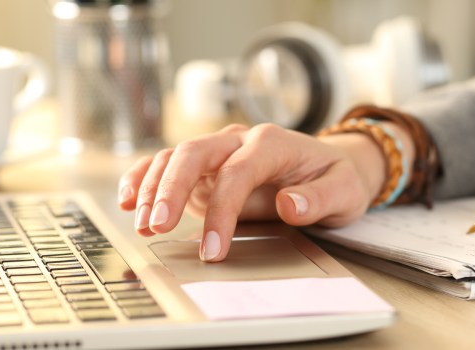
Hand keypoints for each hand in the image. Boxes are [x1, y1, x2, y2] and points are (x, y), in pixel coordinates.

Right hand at [117, 123, 388, 261]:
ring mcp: (219, 152)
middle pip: (195, 153)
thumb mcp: (344, 191)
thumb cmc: (337, 179)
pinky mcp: (206, 168)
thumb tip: (288, 205)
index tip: (213, 247)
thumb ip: (318, 198)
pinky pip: (169, 165)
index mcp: (272, 142)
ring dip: (154, 188)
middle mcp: (239, 141)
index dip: (221, 210)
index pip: (237, 172)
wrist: (332, 167)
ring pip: (175, 157)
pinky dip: (145, 178)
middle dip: (171, 188)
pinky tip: (129, 199)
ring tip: (143, 223)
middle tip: (157, 225)